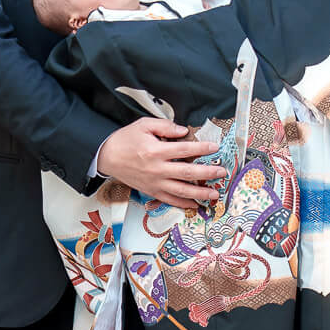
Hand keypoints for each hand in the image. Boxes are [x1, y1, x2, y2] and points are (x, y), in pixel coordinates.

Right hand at [97, 118, 227, 211]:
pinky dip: (183, 204)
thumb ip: (165, 126)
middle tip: (222, 172)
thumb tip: (183, 131)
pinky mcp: (151, 191)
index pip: (184, 150)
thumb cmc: (125, 139)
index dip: (201, 149)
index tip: (215, 148)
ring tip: (215, 193)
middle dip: (208, 173)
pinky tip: (196, 204)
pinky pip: (170, 200)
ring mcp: (155, 183)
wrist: (107, 157)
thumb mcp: (143, 125)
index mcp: (156, 151)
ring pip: (182, 191)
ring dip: (200, 193)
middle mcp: (157, 169)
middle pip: (188, 173)